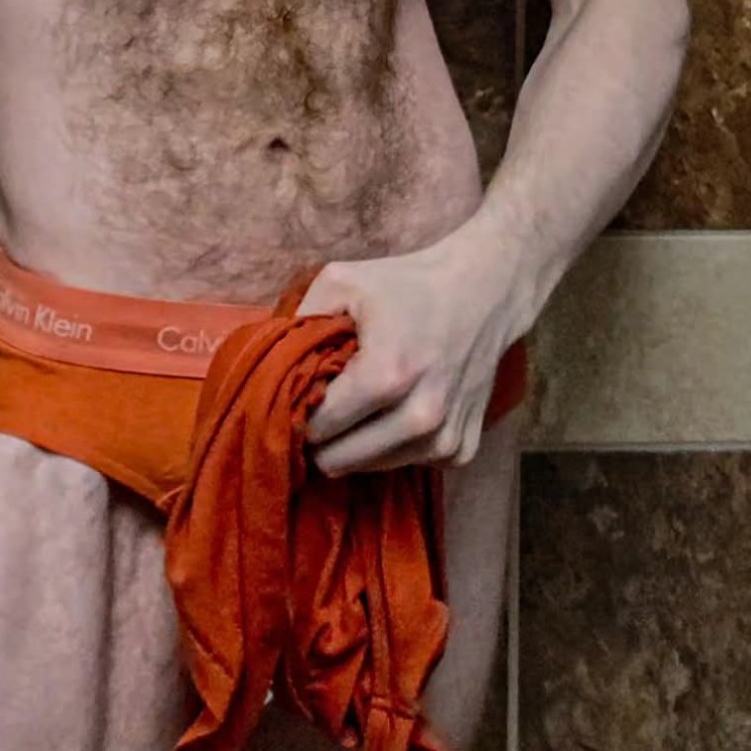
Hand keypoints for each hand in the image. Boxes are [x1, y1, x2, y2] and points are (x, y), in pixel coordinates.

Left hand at [296, 229, 524, 475]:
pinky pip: (407, 466)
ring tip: (359, 405)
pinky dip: (392, 448)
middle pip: (339, 461)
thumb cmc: (408, 284)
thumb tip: (266, 365)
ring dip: (356, 444)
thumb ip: (298, 320)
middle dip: (322, 438)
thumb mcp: (342, 281)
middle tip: (323, 405)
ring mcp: (445, 440)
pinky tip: (393, 412)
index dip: (299, 413)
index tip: (298, 396)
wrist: (484, 292)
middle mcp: (420, 418)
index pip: (318, 427)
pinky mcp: (461, 451)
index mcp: (387, 375)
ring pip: (371, 469)